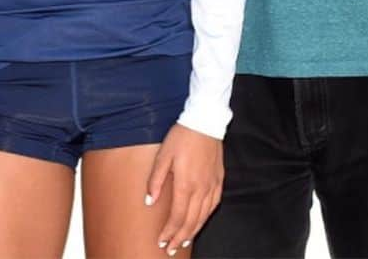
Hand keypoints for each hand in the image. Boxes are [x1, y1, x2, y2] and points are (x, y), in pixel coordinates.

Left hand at [146, 122, 222, 255]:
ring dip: (193, 231)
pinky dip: (206, 218)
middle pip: (191, 221)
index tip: (161, 241)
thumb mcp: (163, 155)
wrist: (205, 122)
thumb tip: (149, 202)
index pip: (177, 216)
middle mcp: (201, 189)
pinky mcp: (219, 180)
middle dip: (180, 238)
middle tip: (171, 249)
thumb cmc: (181, 137)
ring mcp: (212, 186)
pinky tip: (200, 221)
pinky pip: (213, 205)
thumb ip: (155, 180)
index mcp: (186, 184)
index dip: (169, 232)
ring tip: (183, 241)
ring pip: (203, 216)